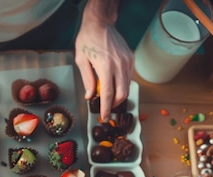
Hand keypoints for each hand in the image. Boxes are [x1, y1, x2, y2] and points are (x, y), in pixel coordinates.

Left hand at [74, 4, 132, 120]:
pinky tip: (114, 85)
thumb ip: (87, 80)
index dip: (107, 107)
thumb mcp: (81, 60)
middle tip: (107, 109)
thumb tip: (90, 96)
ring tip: (109, 98)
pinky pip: (129, 77)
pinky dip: (122, 85)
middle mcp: (119, 64)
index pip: (108, 93)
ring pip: (127, 86)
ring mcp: (127, 61)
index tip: (105, 116)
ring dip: (119, 96)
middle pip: (122, 93)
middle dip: (115, 104)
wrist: (100, 23)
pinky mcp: (130, 58)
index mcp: (105, 66)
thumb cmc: (87, 40)